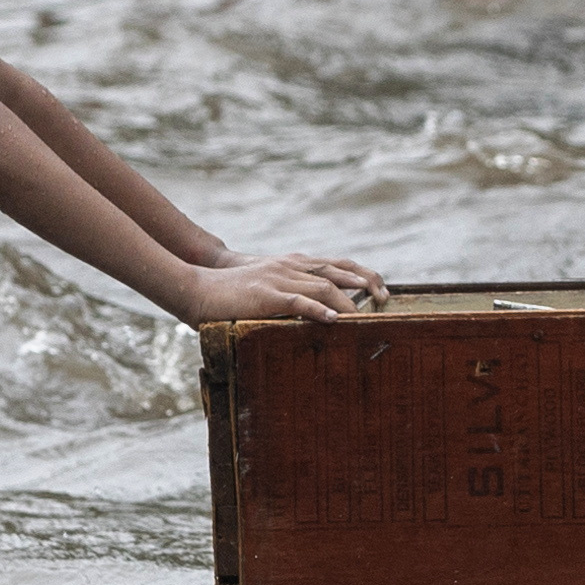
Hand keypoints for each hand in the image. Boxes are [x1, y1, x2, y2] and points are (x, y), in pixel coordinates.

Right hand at [185, 252, 387, 323]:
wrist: (199, 288)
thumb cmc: (232, 293)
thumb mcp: (267, 286)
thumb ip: (291, 292)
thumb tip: (316, 311)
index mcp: (292, 263)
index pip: (336, 264)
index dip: (362, 274)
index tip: (382, 288)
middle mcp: (290, 266)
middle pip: (337, 271)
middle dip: (366, 284)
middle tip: (385, 299)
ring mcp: (278, 279)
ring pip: (322, 286)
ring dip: (347, 302)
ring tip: (365, 316)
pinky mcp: (265, 296)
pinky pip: (297, 300)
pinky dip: (318, 309)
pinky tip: (333, 320)